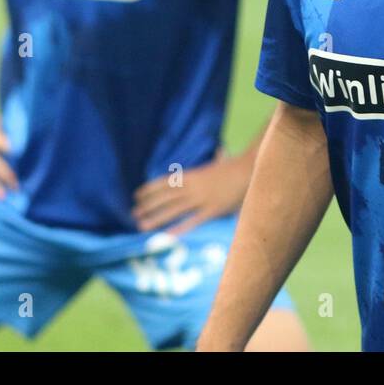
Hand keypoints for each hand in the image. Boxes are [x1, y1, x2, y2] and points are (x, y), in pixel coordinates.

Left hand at [132, 149, 252, 235]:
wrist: (250, 171)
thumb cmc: (236, 167)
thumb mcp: (222, 162)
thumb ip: (216, 158)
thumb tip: (220, 150)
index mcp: (192, 175)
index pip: (165, 182)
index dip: (150, 189)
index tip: (137, 196)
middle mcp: (193, 187)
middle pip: (165, 197)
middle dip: (148, 206)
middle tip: (133, 214)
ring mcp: (202, 199)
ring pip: (174, 210)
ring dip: (156, 218)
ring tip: (141, 226)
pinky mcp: (212, 210)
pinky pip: (193, 221)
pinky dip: (179, 228)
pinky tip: (167, 235)